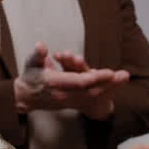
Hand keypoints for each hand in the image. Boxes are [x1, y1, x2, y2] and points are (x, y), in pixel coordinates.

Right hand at [13, 43, 128, 117]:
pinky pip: (91, 99)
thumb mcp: (30, 63)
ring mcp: (69, 100)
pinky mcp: (73, 103)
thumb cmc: (29, 77)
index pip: (78, 82)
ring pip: (93, 96)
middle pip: (91, 90)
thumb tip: (41, 46)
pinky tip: (114, 84)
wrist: (25, 97)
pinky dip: (104, 92)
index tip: (108, 72)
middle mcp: (65, 94)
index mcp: (55, 84)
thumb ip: (36, 55)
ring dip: (109, 87)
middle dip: (108, 83)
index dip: (94, 78)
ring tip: (123, 77)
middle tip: (124, 74)